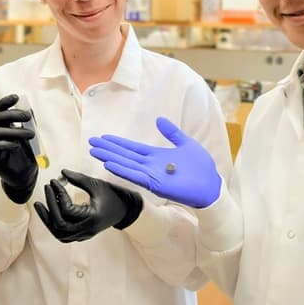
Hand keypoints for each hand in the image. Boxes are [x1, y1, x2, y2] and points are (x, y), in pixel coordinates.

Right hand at [0, 94, 37, 203]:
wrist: (25, 176)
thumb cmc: (26, 154)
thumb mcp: (30, 136)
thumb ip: (29, 123)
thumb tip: (29, 108)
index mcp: (3, 126)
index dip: (5, 102)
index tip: (16, 97)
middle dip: (11, 114)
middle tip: (28, 116)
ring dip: (14, 131)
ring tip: (31, 135)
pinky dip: (5, 144)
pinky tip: (17, 145)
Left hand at [33, 169, 142, 242]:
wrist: (124, 210)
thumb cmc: (112, 196)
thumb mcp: (97, 185)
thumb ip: (79, 179)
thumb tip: (61, 172)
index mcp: (92, 217)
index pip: (67, 210)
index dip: (58, 194)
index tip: (54, 181)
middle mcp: (87, 229)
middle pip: (60, 225)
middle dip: (50, 206)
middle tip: (46, 189)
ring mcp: (84, 234)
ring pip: (59, 234)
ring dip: (47, 220)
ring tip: (40, 205)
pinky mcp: (82, 235)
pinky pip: (63, 235)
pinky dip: (54, 225)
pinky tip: (49, 212)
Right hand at [89, 117, 221, 207]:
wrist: (212, 185)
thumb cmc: (201, 167)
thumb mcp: (186, 143)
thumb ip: (172, 133)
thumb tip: (160, 120)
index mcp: (156, 156)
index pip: (132, 148)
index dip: (118, 143)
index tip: (103, 138)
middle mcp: (150, 165)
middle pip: (125, 155)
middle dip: (108, 149)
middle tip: (91, 143)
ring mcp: (151, 175)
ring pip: (126, 165)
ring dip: (111, 158)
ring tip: (95, 151)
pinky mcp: (155, 184)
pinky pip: (136, 176)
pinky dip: (122, 170)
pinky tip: (110, 164)